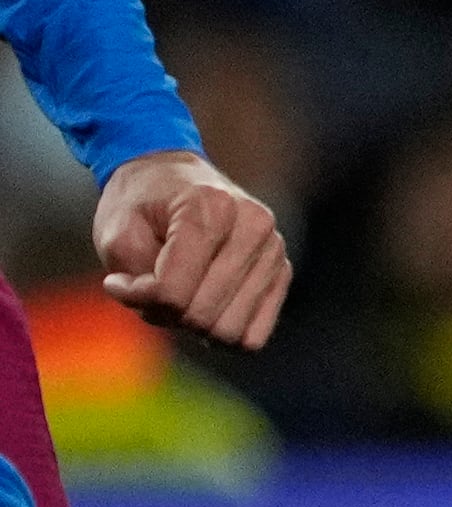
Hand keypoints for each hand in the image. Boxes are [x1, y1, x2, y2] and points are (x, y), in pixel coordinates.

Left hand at [95, 151, 286, 351]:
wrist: (171, 173)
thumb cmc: (140, 204)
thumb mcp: (115, 235)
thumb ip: (133, 282)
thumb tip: (169, 315)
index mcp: (210, 207)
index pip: (172, 291)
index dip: (136, 298)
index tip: (119, 281)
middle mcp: (253, 225)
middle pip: (203, 315)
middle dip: (166, 314)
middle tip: (149, 289)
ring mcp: (274, 248)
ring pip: (230, 331)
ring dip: (193, 324)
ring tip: (178, 295)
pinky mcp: (282, 269)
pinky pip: (255, 333)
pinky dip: (222, 331)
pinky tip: (205, 308)